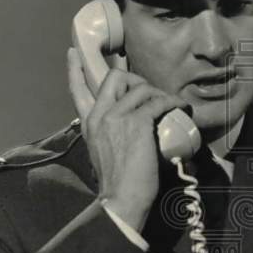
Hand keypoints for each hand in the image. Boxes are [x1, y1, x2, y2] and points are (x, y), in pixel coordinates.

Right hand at [67, 47, 187, 232]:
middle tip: (150, 93)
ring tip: (170, 105)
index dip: (75, 70)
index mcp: (89, 125)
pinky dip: (171, 102)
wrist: (121, 199)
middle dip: (135, 79)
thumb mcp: (103, 154)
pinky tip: (179, 108)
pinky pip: (157, 102)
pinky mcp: (137, 123)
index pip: (77, 90)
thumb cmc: (117, 185)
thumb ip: (110, 136)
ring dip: (159, 93)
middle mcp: (99, 116)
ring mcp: (117, 117)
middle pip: (114, 78)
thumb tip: (134, 130)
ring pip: (140, 88)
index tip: (73, 53)